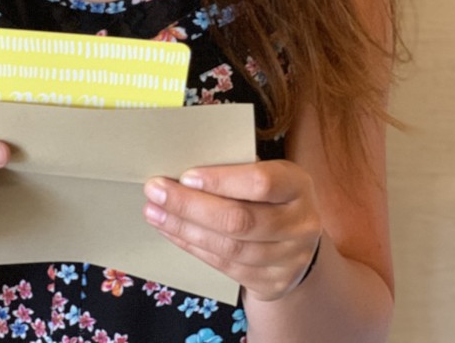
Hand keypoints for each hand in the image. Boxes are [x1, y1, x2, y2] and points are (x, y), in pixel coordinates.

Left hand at [143, 160, 321, 300]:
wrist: (300, 246)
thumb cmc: (272, 198)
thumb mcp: (268, 176)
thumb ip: (237, 172)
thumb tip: (184, 170)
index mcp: (297, 185)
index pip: (261, 182)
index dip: (221, 180)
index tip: (185, 175)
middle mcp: (299, 224)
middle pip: (240, 220)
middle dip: (191, 206)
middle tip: (155, 192)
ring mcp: (288, 259)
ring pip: (229, 247)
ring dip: (185, 229)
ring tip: (154, 213)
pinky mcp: (272, 283)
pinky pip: (225, 266)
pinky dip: (193, 247)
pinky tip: (172, 232)